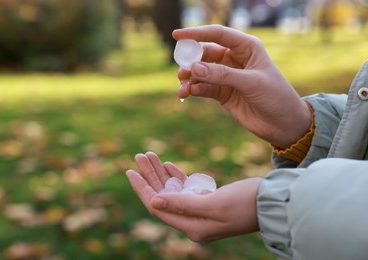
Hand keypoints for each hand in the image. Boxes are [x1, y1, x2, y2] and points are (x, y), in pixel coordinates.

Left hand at [126, 152, 261, 242]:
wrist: (272, 201)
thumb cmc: (245, 203)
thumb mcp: (213, 204)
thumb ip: (182, 204)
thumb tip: (153, 201)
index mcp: (192, 226)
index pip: (157, 207)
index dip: (142, 189)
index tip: (130, 171)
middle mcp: (193, 221)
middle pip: (163, 196)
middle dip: (149, 176)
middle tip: (139, 155)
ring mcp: (200, 211)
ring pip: (173, 190)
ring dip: (161, 173)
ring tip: (148, 155)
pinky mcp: (208, 201)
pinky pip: (186, 188)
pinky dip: (177, 176)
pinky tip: (167, 165)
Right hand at [173, 25, 310, 148]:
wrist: (283, 124)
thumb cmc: (275, 96)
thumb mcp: (251, 82)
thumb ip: (223, 75)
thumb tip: (194, 68)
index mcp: (246, 47)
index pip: (218, 34)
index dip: (196, 33)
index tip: (176, 35)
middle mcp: (235, 59)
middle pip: (205, 53)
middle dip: (191, 60)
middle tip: (182, 71)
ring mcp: (227, 76)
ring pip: (201, 72)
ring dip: (190, 78)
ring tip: (182, 87)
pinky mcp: (223, 93)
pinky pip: (204, 88)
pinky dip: (194, 90)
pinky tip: (189, 93)